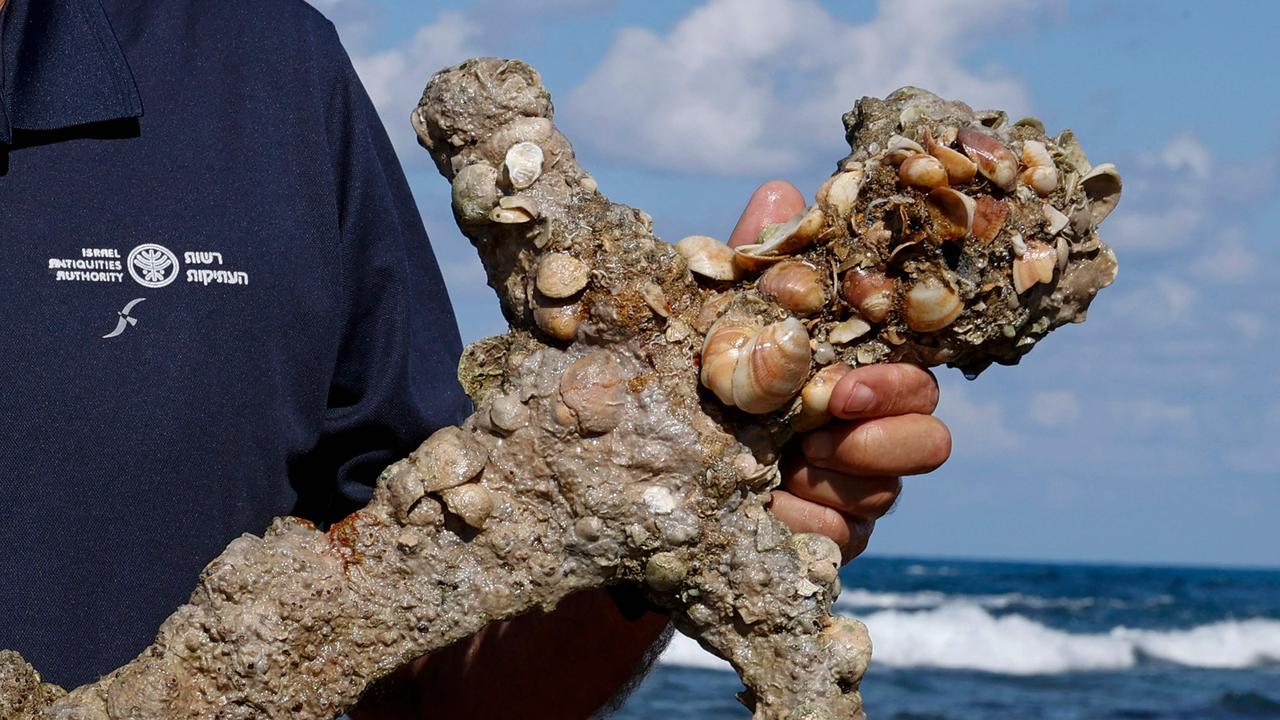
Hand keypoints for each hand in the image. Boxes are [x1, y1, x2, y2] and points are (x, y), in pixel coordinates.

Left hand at [729, 181, 951, 561]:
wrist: (649, 479)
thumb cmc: (702, 387)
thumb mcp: (724, 326)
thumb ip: (758, 271)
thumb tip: (781, 190)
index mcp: (855, 380)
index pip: (916, 379)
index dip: (898, 382)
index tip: (846, 385)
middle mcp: (866, 436)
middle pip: (929, 440)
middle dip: (882, 435)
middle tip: (821, 429)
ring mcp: (852, 495)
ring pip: (885, 494)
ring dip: (836, 480)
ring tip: (785, 465)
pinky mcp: (828, 543)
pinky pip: (841, 539)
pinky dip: (804, 520)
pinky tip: (767, 506)